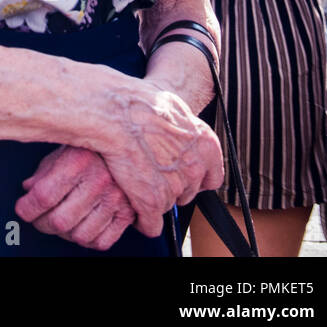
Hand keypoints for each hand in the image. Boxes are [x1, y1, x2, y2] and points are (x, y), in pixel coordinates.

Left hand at [15, 145, 135, 251]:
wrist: (122, 145)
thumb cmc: (86, 149)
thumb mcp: (59, 154)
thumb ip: (42, 175)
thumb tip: (27, 193)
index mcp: (78, 161)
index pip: (44, 196)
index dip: (27, 208)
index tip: (22, 209)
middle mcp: (99, 181)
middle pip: (60, 221)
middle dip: (41, 223)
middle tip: (37, 217)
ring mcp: (116, 199)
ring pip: (80, 236)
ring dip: (64, 233)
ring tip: (60, 220)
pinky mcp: (128, 213)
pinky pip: (101, 242)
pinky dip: (86, 240)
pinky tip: (80, 226)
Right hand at [98, 80, 223, 238]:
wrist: (114, 110)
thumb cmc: (137, 103)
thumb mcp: (172, 106)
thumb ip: (182, 127)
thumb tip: (179, 131)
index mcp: (205, 146)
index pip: (211, 178)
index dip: (193, 177)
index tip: (179, 173)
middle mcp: (194, 169)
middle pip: (186, 191)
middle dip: (170, 186)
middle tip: (149, 171)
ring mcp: (174, 187)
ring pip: (166, 204)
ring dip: (152, 197)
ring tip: (133, 179)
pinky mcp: (152, 201)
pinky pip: (150, 224)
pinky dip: (140, 219)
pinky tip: (131, 205)